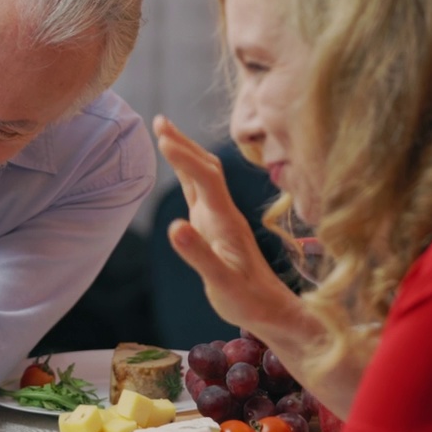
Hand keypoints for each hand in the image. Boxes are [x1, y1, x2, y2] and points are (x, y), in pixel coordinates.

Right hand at [153, 115, 302, 332]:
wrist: (273, 310)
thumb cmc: (248, 301)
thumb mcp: (222, 284)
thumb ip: (200, 255)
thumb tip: (175, 227)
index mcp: (225, 222)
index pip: (204, 179)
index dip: (184, 158)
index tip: (162, 139)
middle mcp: (224, 214)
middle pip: (204, 168)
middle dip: (182, 143)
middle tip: (159, 120)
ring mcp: (220, 219)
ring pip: (202, 176)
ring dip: (185, 152)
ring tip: (165, 133)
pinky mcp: (216, 227)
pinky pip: (200, 190)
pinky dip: (187, 171)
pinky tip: (180, 167)